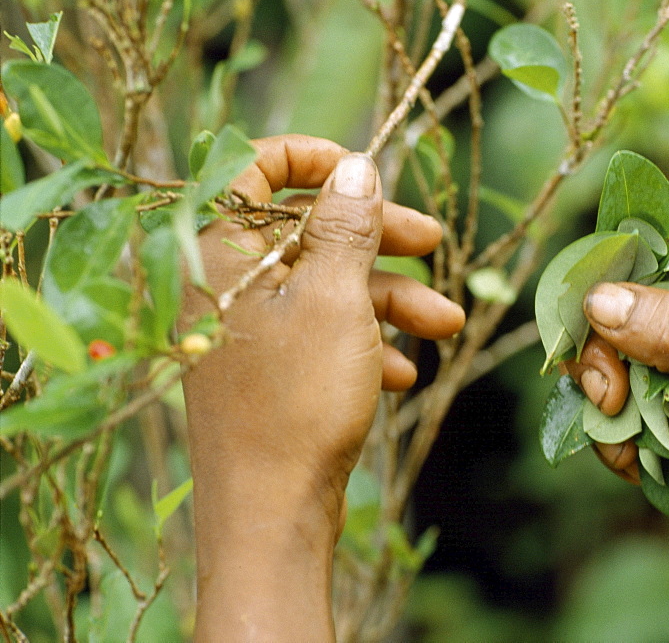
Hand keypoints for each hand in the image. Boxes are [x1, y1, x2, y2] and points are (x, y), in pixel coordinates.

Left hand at [181, 135, 463, 640]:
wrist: (270, 513)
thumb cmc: (298, 397)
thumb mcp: (337, 298)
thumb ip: (346, 224)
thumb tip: (355, 166)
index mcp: (220, 251)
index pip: (253, 168)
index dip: (313, 158)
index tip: (367, 170)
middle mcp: (222, 284)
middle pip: (305, 231)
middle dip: (377, 237)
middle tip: (432, 240)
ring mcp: (243, 331)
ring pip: (323, 288)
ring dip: (388, 300)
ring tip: (446, 323)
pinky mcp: (264, 371)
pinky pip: (317, 336)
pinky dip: (363, 344)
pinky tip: (404, 374)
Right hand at [571, 282, 668, 558]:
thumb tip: (599, 300)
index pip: (653, 245)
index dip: (611, 270)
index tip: (590, 310)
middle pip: (607, 304)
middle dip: (600, 351)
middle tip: (614, 392)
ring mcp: (664, 364)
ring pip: (594, 358)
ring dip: (602, 398)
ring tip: (630, 428)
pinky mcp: (645, 408)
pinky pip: (599, 409)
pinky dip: (611, 436)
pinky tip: (643, 457)